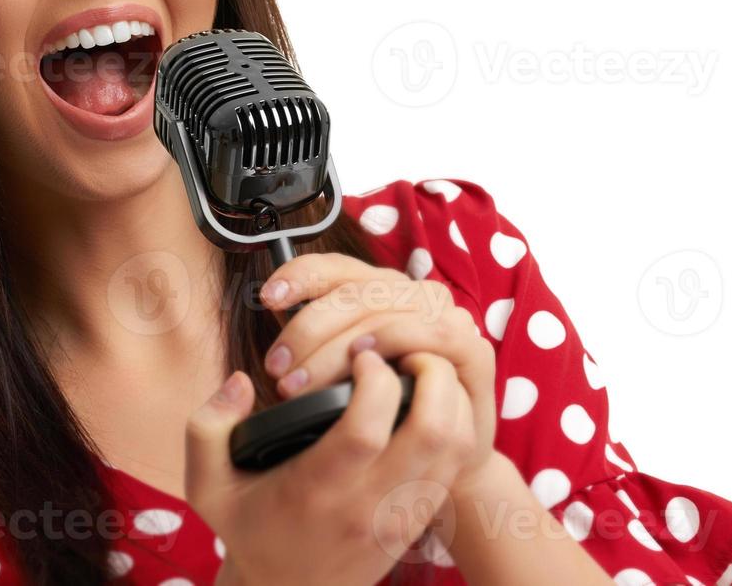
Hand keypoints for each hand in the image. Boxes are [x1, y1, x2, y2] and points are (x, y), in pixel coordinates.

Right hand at [188, 349, 469, 585]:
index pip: (367, 426)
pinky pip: (456, 463)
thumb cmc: (248, 530)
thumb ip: (207, 427)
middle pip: (432, 429)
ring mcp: (401, 513)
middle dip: (428, 373)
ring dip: (448, 395)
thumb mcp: (207, 485)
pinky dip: (454, 421)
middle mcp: (368, 503)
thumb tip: (241, 380)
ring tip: (419, 369)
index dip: (375, 378)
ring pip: (455, 444)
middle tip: (403, 349)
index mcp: (317, 487)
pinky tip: (428, 400)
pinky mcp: (418, 519)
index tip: (360, 353)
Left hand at [257, 252, 498, 492]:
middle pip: (352, 292)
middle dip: (307, 329)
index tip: (267, 299)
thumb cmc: (380, 417)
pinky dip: (392, 342)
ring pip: (382, 312)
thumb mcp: (335, 376)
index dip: (298, 275)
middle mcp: (412, 295)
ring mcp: (446, 318)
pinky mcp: (472, 349)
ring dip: (337, 346)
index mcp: (377, 290)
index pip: (333, 267)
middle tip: (277, 370)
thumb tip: (260, 327)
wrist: (440, 464)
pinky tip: (365, 365)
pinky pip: (428, 332)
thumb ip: (308, 345)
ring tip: (301, 383)